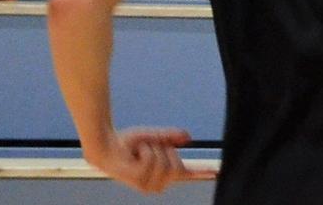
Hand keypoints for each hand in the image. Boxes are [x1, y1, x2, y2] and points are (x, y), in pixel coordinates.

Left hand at [90, 126, 205, 193]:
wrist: (106, 145)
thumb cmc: (127, 142)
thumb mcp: (154, 137)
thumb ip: (171, 137)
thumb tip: (188, 137)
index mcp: (163, 173)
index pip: (186, 174)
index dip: (202, 173)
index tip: (215, 171)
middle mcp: (157, 183)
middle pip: (177, 166)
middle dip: (166, 151)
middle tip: (152, 147)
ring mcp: (147, 185)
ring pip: (164, 164)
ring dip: (153, 150)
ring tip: (141, 151)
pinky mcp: (138, 180)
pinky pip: (152, 160)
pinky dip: (145, 151)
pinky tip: (135, 154)